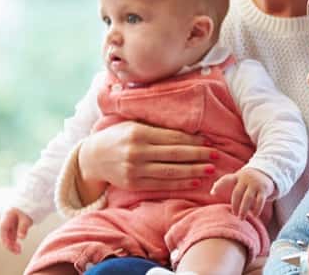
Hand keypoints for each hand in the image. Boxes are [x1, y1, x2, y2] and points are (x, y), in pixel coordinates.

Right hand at [0, 207, 33, 253]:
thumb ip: (23, 227)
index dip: (5, 240)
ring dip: (13, 242)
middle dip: (10, 244)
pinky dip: (16, 238)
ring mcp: (11, 220)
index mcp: (7, 217)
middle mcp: (7, 219)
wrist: (32, 196)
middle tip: (18, 252)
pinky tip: (19, 243)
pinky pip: (14, 232)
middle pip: (5, 233)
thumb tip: (21, 237)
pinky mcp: (16, 221)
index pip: (3, 231)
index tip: (10, 247)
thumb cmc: (28, 205)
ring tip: (19, 250)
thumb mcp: (26, 216)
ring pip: (9, 234)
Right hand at [78, 120, 216, 191]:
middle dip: (198, 155)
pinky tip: (194, 181)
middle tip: (216, 155)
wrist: (92, 157)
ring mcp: (135, 169)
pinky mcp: (134, 184)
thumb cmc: (117, 137)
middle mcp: (137, 151)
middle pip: (174, 154)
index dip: (192, 140)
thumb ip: (155, 127)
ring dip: (193, 171)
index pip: (172, 137)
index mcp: (138, 132)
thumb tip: (187, 130)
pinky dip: (179, 184)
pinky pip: (161, 185)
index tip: (208, 141)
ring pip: (170, 172)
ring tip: (210, 169)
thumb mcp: (132, 124)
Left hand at [211, 167, 274, 218]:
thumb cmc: (248, 180)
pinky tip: (254, 215)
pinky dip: (257, 209)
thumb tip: (211, 192)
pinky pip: (260, 201)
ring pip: (248, 198)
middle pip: (237, 193)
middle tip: (234, 215)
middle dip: (235, 205)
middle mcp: (246, 179)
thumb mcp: (238, 179)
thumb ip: (226, 184)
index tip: (212, 193)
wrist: (267, 172)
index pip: (226, 179)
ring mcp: (255, 183)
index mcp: (237, 176)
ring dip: (244, 210)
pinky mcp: (264, 189)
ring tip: (241, 218)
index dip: (219, 185)